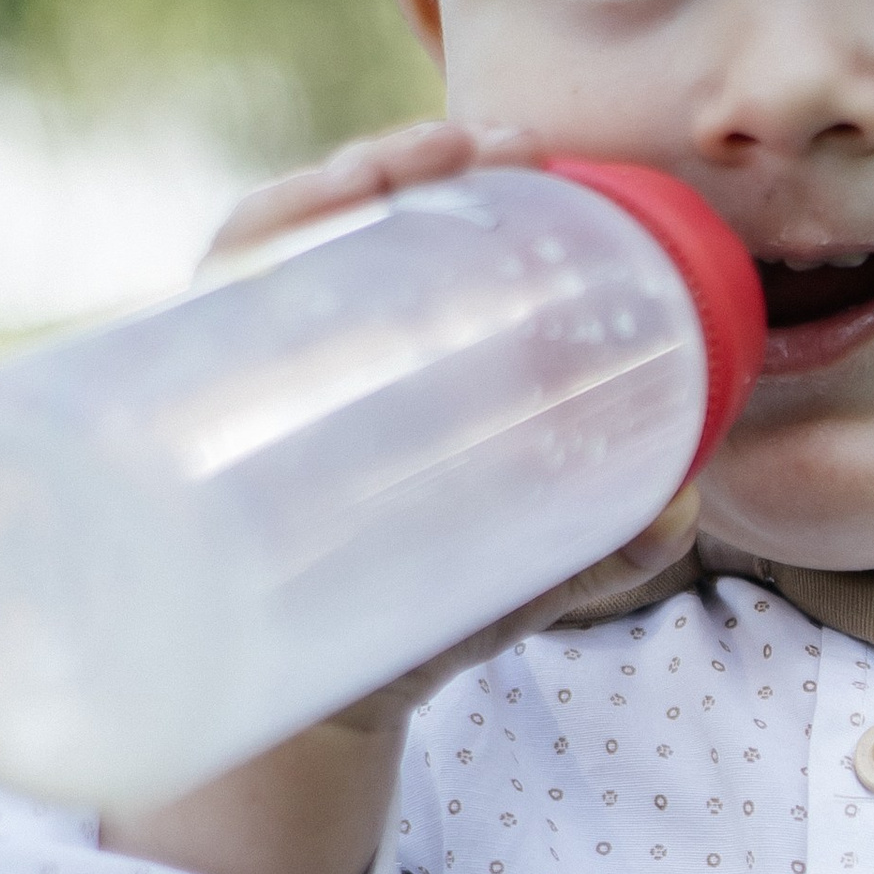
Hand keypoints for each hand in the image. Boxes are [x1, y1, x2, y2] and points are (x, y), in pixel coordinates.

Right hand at [101, 120, 702, 873]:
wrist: (304, 728)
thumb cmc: (410, 625)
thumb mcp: (517, 581)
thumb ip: (601, 547)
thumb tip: (687, 499)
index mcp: (373, 367)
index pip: (402, 236)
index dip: (453, 175)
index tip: (532, 146)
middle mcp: (297, 354)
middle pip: (337, 219)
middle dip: (404, 163)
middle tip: (498, 145)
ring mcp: (239, 382)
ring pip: (270, 245)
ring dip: (335, 184)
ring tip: (419, 158)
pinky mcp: (186, 422)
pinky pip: (203, 311)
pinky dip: (245, 253)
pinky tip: (287, 226)